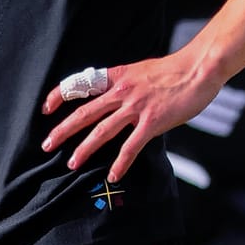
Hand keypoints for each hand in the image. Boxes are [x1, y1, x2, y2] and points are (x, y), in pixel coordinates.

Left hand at [41, 52, 220, 185]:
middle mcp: (122, 92)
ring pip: (102, 131)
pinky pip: (131, 146)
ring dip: (84, 149)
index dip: (60, 95)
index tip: (46, 108)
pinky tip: (113, 175)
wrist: (198, 68)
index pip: (80, 84)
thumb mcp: (140, 71)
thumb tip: (113, 98)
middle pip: (84, 112)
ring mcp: (136, 107)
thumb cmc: (173, 70)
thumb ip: (124, 84)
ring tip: (72, 163)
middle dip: (63, 130)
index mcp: (117, 77)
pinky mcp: (152, 122)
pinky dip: (121, 163)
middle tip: (47, 144)